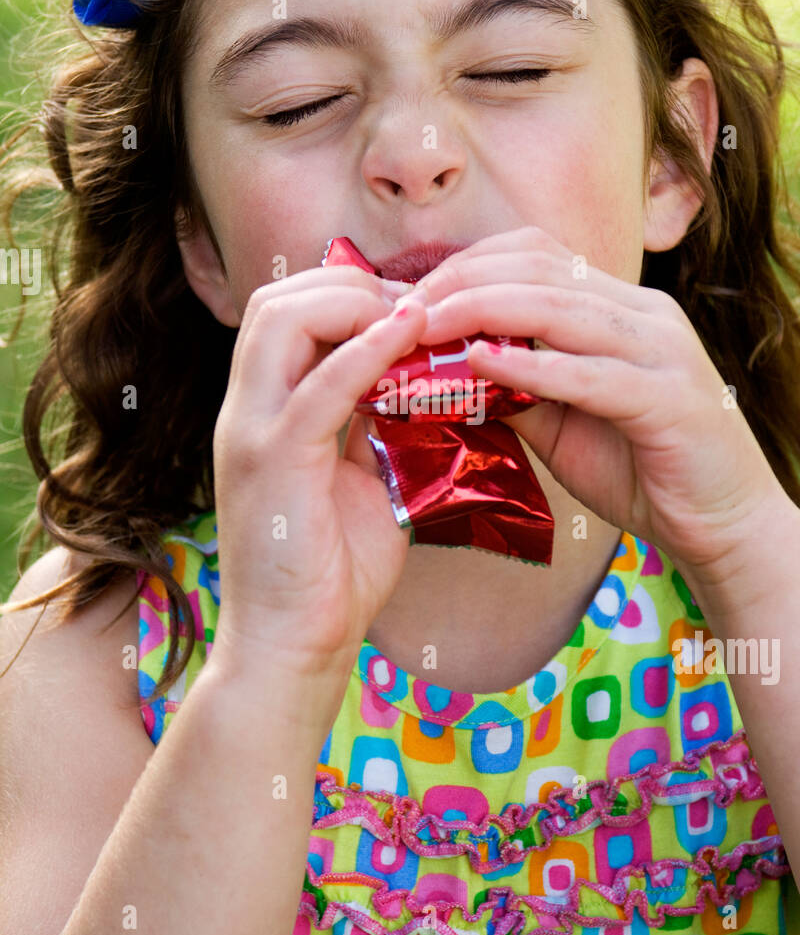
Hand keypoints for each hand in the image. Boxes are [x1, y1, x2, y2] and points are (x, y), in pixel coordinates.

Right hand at [209, 264, 426, 727]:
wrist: (293, 649)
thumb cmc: (331, 575)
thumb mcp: (360, 480)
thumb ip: (374, 428)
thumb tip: (418, 385)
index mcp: (263, 413)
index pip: (285, 312)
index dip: (347, 293)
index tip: (412, 309)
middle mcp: (245, 412)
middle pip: (277, 299)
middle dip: (349, 284)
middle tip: (418, 306)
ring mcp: (252, 433)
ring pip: (282, 320)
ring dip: (354, 303)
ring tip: (416, 315)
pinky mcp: (274, 464)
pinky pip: (320, 385)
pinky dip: (368, 349)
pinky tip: (412, 334)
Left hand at [410, 225, 789, 576]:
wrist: (727, 526)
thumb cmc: (644, 472)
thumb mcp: (563, 424)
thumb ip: (515, 390)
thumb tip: (444, 373)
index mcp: (620, 308)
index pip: (535, 255)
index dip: (467, 265)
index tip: (409, 297)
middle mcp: (644, 314)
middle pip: (538, 269)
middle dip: (460, 281)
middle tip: (400, 307)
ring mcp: (662, 350)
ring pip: (559, 308)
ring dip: (481, 310)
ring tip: (423, 327)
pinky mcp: (671, 398)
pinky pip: (589, 373)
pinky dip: (531, 365)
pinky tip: (482, 365)